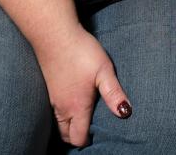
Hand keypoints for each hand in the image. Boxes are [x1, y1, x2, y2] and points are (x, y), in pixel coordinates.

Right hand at [36, 28, 131, 146]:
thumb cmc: (81, 51)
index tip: (99, 132)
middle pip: (66, 135)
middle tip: (92, 126)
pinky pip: (54, 111)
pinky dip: (63, 114)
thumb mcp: (104, 70)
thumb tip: (126, 113)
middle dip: (77, 136)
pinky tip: (74, 100)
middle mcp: (62, 107)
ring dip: (70, 125)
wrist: (54, 34)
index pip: (78, 138)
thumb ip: (114, 93)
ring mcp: (53, 99)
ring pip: (59, 123)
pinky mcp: (49, 88)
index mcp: (76, 107)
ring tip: (85, 115)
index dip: (88, 140)